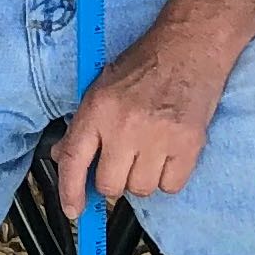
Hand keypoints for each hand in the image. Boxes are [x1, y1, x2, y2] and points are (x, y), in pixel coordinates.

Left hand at [53, 0, 253, 215]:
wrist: (191, 45)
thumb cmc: (147, 63)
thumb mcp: (102, 86)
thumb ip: (83, 124)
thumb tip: (62, 156)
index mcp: (99, 108)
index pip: (74, 159)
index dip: (70, 191)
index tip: (74, 209)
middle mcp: (125, 125)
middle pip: (110, 185)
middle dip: (115, 180)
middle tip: (125, 160)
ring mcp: (159, 136)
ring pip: (141, 189)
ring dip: (144, 178)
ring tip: (151, 150)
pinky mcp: (188, 143)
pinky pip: (171, 186)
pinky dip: (169, 177)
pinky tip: (170, 153)